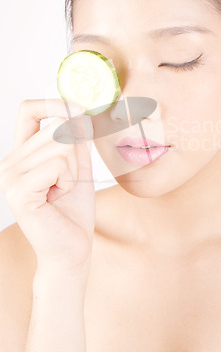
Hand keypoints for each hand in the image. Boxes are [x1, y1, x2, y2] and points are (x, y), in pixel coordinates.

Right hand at [0, 99, 95, 274]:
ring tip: (60, 191)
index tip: (78, 110)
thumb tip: (79, 109)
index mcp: (22, 154)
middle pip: (56, 127)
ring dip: (72, 170)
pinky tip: (57, 198)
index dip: (54, 103)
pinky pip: (57, 163)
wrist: (73, 249)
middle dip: (75, 153)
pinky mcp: (18, 190)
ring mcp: (10, 176)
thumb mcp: (78, 166)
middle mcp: (10, 162)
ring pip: (60, 144)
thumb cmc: (74, 211)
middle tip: (65, 182)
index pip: (29, 110)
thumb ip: (77, 139)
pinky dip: (67, 180)